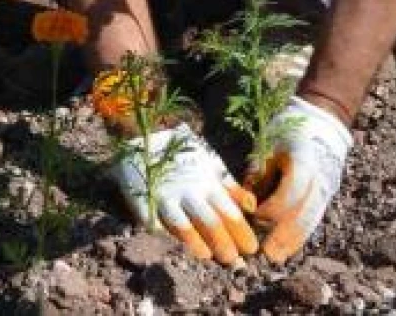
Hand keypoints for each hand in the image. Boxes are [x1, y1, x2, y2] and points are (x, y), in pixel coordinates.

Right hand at [111, 124, 258, 265]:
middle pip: (209, 223)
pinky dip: (165, 234)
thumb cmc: (183, 151)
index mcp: (207, 181)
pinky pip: (155, 222)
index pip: (229, 212)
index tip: (251, 248)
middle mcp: (188, 191)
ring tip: (206, 256)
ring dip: (196, 244)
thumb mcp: (211, 162)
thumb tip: (250, 207)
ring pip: (183, 226)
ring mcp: (165, 196)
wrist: (145, 135)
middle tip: (232, 260)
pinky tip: (173, 246)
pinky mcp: (144, 200)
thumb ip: (230, 185)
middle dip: (223, 245)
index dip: (241, 232)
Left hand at [245, 96, 353, 263]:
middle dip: (284, 235)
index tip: (254, 217)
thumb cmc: (288, 129)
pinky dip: (300, 232)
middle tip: (266, 254)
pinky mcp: (326, 195)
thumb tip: (246, 201)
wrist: (320, 121)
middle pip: (304, 214)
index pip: (290, 194)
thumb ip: (258, 173)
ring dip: (293, 240)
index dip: (271, 210)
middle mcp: (320, 179)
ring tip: (277, 256)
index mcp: (304, 163)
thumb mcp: (268, 145)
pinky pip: (314, 217)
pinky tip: (288, 246)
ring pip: (311, 220)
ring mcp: (326, 188)